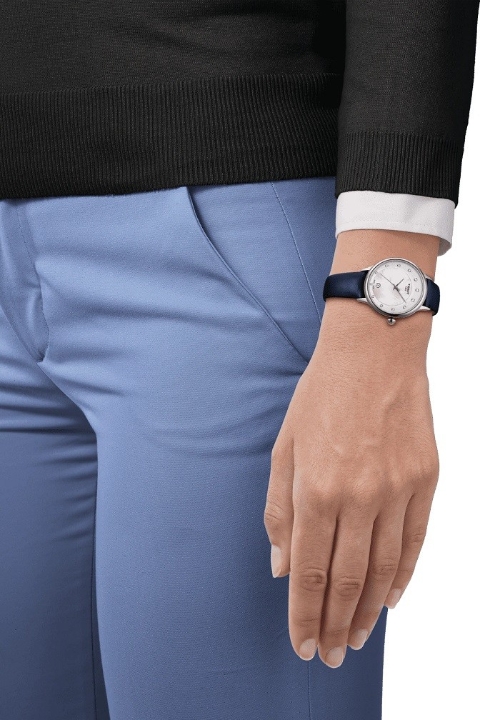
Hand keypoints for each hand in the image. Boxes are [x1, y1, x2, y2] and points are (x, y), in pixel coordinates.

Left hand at [263, 299, 439, 668]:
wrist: (375, 351)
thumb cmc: (321, 396)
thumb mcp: (284, 447)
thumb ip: (279, 509)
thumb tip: (281, 565)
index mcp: (317, 489)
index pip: (308, 571)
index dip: (303, 614)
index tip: (301, 644)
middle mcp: (359, 496)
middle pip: (346, 580)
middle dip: (333, 625)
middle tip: (328, 655)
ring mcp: (398, 490)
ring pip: (383, 570)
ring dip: (367, 610)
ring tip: (354, 638)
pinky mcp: (426, 480)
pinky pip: (415, 541)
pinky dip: (402, 576)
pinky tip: (388, 599)